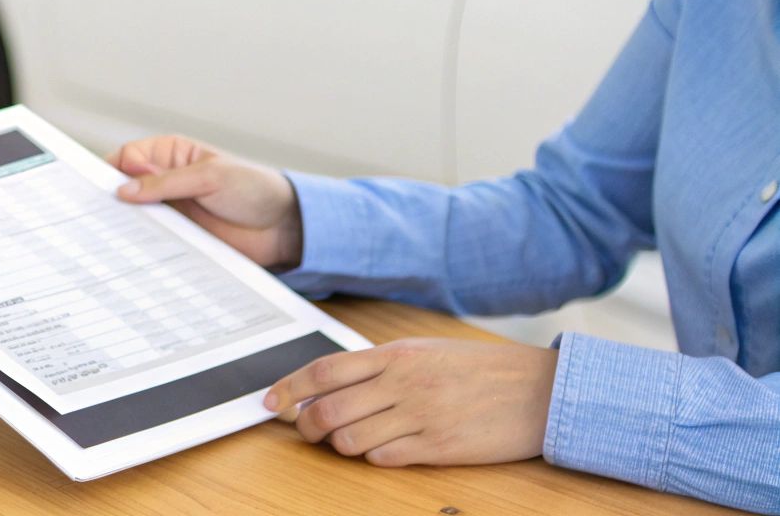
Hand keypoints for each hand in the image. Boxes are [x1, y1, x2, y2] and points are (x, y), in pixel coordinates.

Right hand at [106, 135, 301, 267]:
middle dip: (111, 200)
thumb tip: (124, 189)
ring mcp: (172, 210)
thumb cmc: (253, 189)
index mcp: (171, 154)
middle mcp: (166, 181)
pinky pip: (152, 241)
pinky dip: (141, 246)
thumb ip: (165, 183)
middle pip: (126, 188)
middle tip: (93, 215)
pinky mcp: (179, 237)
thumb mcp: (208, 177)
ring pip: (136, 216)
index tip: (93, 188)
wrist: (284, 228)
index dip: (110, 171)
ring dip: (125, 225)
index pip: (128, 157)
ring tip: (107, 237)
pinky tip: (130, 252)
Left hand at [264, 338, 557, 466]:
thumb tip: (332, 382)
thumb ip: (382, 365)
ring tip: (349, 441)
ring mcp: (420, 417)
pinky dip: (373, 457)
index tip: (269, 401)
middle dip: (306, 425)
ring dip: (339, 445)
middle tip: (305, 431)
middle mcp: (403, 383)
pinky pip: (384, 458)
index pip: (325, 370)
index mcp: (396, 354)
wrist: (540, 391)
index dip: (289, 387)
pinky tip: (384, 450)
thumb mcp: (427, 352)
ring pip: (350, 439)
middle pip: (328, 409)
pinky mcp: (438, 448)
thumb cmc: (482, 370)